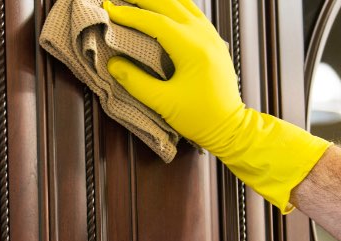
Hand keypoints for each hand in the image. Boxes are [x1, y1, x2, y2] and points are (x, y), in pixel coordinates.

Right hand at [104, 0, 330, 211]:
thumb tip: (112, 64)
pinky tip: (164, 6)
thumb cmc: (200, 118)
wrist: (230, 127)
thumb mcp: (164, 103)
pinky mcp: (214, 42)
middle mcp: (205, 37)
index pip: (156, 22)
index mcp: (193, 50)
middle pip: (171, 4)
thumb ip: (136, 82)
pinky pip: (194, 13)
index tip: (109, 9)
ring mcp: (212, 37)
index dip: (131, 15)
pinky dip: (176, 5)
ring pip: (184, 4)